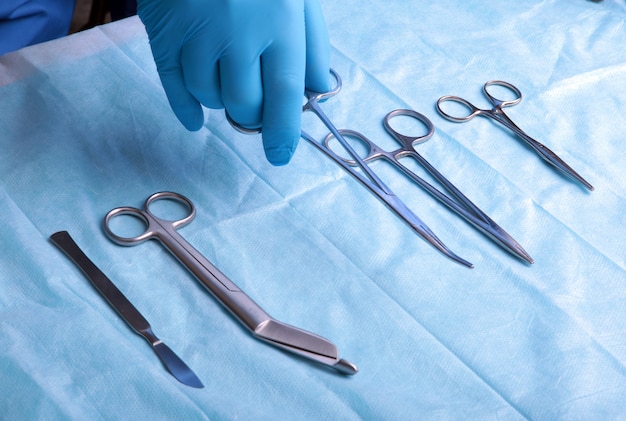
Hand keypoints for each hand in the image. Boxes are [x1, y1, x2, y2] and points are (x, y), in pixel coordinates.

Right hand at [137, 0, 330, 164]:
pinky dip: (186, 108)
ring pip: (209, 97)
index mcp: (279, 22)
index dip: (283, 132)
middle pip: (244, 104)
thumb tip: (318, 88)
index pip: (285, 93)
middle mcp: (238, 32)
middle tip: (254, 101)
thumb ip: (312, 42)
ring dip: (221, 98)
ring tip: (226, 75)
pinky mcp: (163, 32)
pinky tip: (195, 118)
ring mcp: (197, 33)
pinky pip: (174, 87)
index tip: (280, 156)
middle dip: (253, 113)